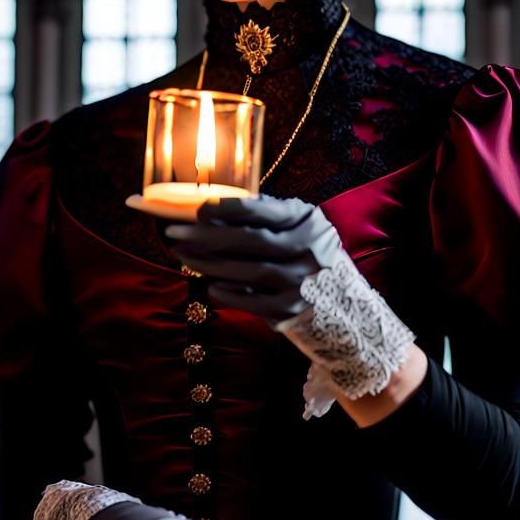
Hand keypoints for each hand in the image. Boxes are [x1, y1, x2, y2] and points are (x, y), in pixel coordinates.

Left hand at [164, 196, 342, 323]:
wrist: (344, 302)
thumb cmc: (307, 253)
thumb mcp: (298, 226)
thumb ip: (264, 216)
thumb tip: (209, 211)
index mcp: (307, 221)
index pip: (263, 211)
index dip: (227, 209)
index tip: (198, 210)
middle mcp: (307, 250)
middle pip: (250, 241)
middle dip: (207, 236)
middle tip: (175, 234)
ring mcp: (300, 283)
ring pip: (246, 272)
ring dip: (208, 264)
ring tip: (184, 256)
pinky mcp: (291, 310)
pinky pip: (251, 301)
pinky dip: (226, 293)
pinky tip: (209, 284)